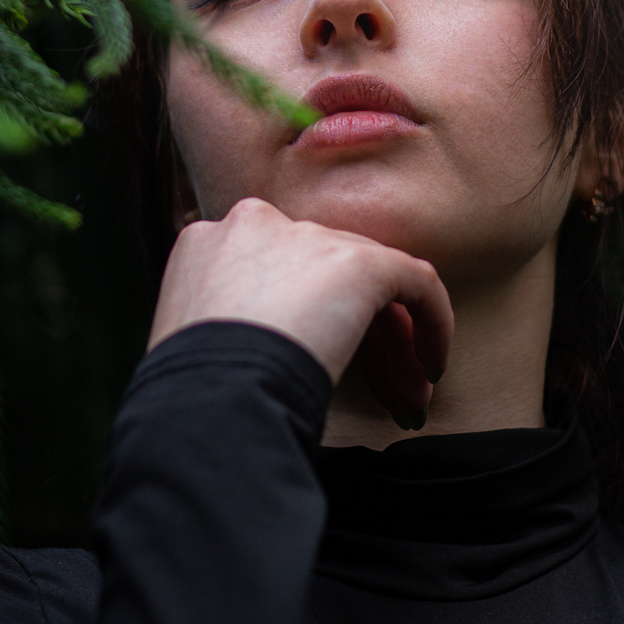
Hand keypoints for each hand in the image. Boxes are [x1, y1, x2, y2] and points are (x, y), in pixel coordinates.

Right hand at [148, 198, 453, 426]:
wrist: (209, 400)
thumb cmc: (191, 394)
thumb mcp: (194, 341)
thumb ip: (232, 318)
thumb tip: (273, 341)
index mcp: (210, 242)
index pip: (281, 271)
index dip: (311, 318)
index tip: (321, 364)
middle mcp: (258, 224)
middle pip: (327, 275)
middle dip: (358, 333)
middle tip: (381, 389)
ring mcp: (308, 238)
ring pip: (369, 282)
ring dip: (393, 343)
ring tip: (408, 397)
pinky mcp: (359, 262)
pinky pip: (415, 282)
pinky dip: (432, 322)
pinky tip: (430, 368)